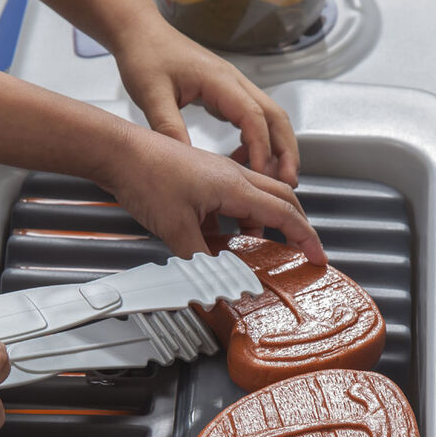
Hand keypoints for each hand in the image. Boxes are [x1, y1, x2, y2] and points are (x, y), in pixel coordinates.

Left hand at [102, 126, 325, 263]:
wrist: (118, 151)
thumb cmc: (144, 176)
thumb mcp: (175, 228)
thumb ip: (200, 260)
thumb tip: (215, 284)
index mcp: (234, 184)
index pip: (284, 212)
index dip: (305, 237)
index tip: (317, 255)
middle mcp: (232, 175)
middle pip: (280, 197)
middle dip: (295, 225)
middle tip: (300, 250)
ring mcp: (217, 173)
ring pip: (255, 197)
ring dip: (261, 223)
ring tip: (252, 250)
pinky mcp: (202, 175)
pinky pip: (231, 198)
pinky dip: (236, 218)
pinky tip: (218, 236)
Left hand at [112, 18, 299, 186]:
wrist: (140, 32)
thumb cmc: (145, 56)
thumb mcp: (151, 94)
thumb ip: (168, 126)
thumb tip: (186, 160)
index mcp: (219, 80)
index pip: (253, 117)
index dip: (260, 148)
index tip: (260, 175)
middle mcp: (234, 82)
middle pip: (275, 117)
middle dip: (286, 150)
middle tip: (288, 182)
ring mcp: (233, 87)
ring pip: (269, 118)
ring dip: (277, 147)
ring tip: (275, 178)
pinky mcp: (225, 93)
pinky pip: (252, 118)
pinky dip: (257, 140)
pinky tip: (243, 159)